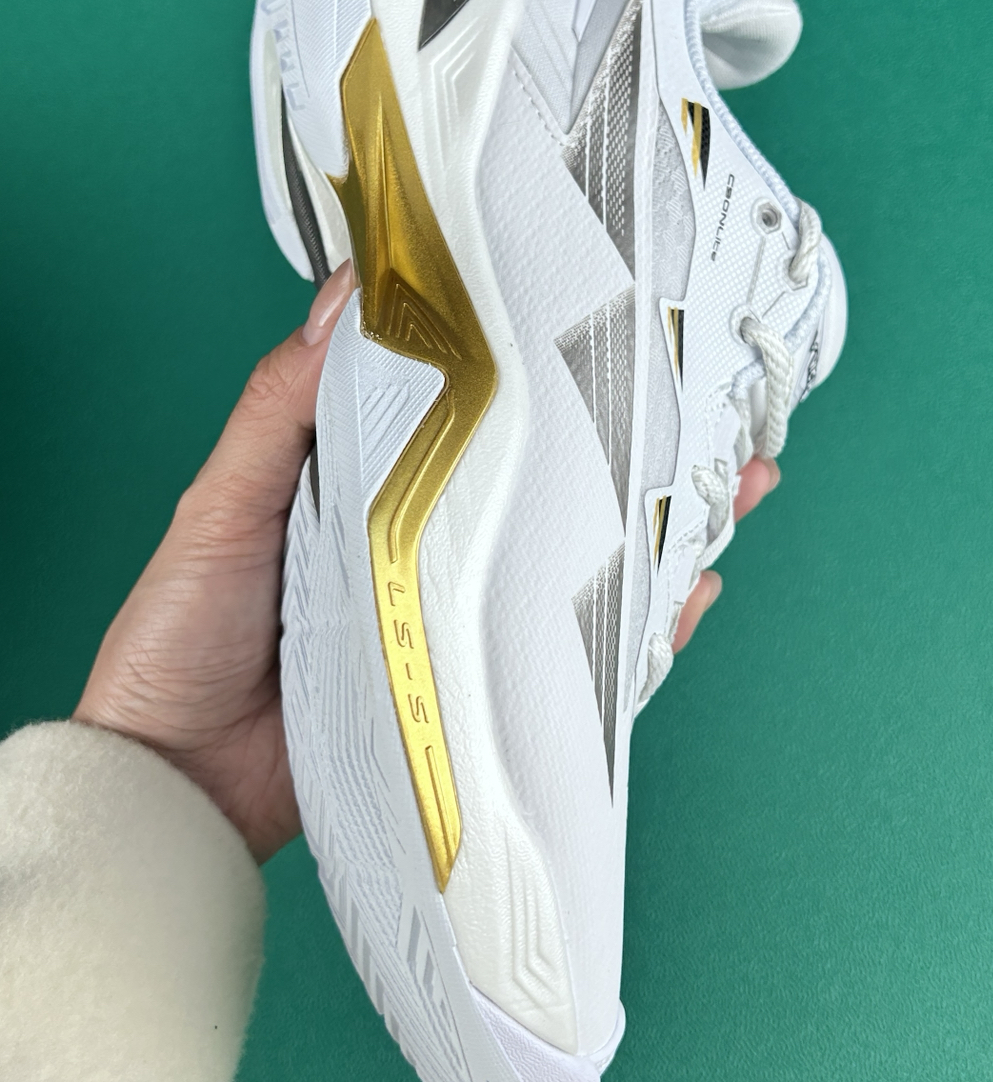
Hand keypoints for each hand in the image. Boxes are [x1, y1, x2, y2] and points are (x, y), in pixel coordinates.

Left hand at [75, 254, 776, 863]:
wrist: (169, 783)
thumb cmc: (178, 633)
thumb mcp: (219, 504)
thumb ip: (279, 412)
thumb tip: (348, 298)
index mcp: (365, 477)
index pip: (467, 406)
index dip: (536, 364)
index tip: (605, 314)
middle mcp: (425, 539)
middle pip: (545, 483)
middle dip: (634, 444)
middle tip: (714, 405)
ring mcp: (456, 616)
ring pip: (573, 562)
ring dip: (656, 526)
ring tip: (734, 486)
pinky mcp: (473, 690)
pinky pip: (567, 657)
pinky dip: (633, 631)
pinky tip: (686, 594)